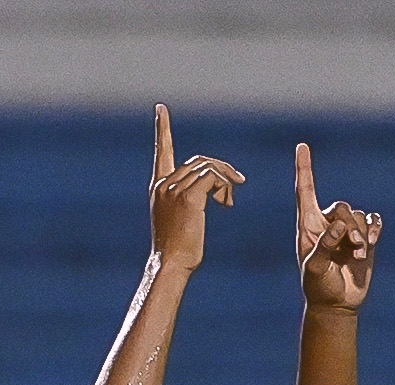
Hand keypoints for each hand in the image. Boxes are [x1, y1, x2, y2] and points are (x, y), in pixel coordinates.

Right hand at [149, 105, 241, 274]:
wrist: (171, 265)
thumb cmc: (178, 250)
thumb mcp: (179, 218)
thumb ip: (189, 197)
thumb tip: (213, 187)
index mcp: (159, 187)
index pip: (161, 151)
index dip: (162, 129)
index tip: (161, 109)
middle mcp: (164, 184)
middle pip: (199, 161)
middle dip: (221, 170)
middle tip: (236, 186)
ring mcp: (174, 190)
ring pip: (208, 168)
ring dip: (226, 180)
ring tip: (229, 201)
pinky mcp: (188, 198)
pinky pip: (213, 178)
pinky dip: (224, 186)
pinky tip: (227, 203)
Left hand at [293, 143, 381, 313]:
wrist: (337, 304)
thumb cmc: (318, 287)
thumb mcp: (315, 268)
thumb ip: (324, 244)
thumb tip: (339, 224)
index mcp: (308, 226)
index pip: (305, 191)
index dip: (304, 169)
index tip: (301, 146)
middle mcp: (327, 223)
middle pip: (342, 206)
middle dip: (350, 226)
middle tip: (353, 248)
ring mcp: (346, 230)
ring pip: (359, 216)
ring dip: (362, 235)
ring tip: (358, 256)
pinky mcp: (364, 238)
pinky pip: (373, 221)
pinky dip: (374, 229)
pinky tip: (370, 242)